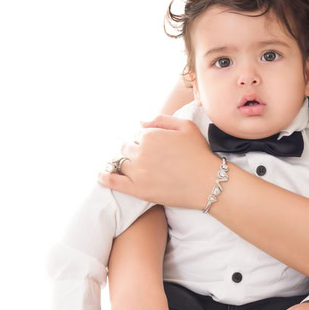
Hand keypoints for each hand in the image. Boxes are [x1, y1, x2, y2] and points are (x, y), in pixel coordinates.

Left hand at [97, 116, 217, 208]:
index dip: (146, 141)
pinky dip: (105, 178)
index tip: (156, 150)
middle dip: (135, 152)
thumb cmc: (199, 153)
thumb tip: (140, 122)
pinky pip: (114, 182)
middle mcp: (140, 151)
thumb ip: (160, 120)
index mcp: (150, 135)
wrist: (208, 182)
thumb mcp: (185, 126)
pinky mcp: (137, 189)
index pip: (137, 135)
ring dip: (126, 164)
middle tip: (149, 160)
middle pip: (127, 149)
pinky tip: (100, 176)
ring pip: (122, 164)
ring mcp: (137, 172)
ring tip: (136, 169)